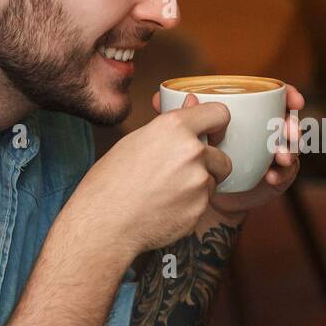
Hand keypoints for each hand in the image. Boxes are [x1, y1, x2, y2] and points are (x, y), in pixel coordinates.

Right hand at [64, 96, 231, 257]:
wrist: (104, 223)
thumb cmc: (111, 182)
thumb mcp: (136, 141)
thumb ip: (171, 123)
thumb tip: (192, 102)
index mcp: (174, 128)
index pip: (219, 114)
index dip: (216, 124)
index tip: (213, 132)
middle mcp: (192, 152)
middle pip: (221, 154)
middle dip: (208, 163)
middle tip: (180, 171)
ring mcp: (199, 182)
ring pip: (213, 181)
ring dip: (199, 185)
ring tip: (167, 191)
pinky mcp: (200, 209)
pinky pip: (204, 203)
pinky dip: (191, 205)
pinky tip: (166, 207)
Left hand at [150, 83, 305, 218]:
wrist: (205, 194)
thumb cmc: (197, 156)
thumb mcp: (186, 134)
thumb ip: (175, 116)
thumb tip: (157, 98)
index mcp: (252, 115)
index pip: (277, 98)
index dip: (290, 95)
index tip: (294, 98)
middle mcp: (267, 132)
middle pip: (289, 120)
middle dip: (293, 123)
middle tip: (289, 131)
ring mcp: (274, 155)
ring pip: (292, 146)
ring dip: (289, 149)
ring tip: (281, 156)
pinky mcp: (276, 178)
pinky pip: (287, 173)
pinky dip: (282, 173)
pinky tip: (271, 176)